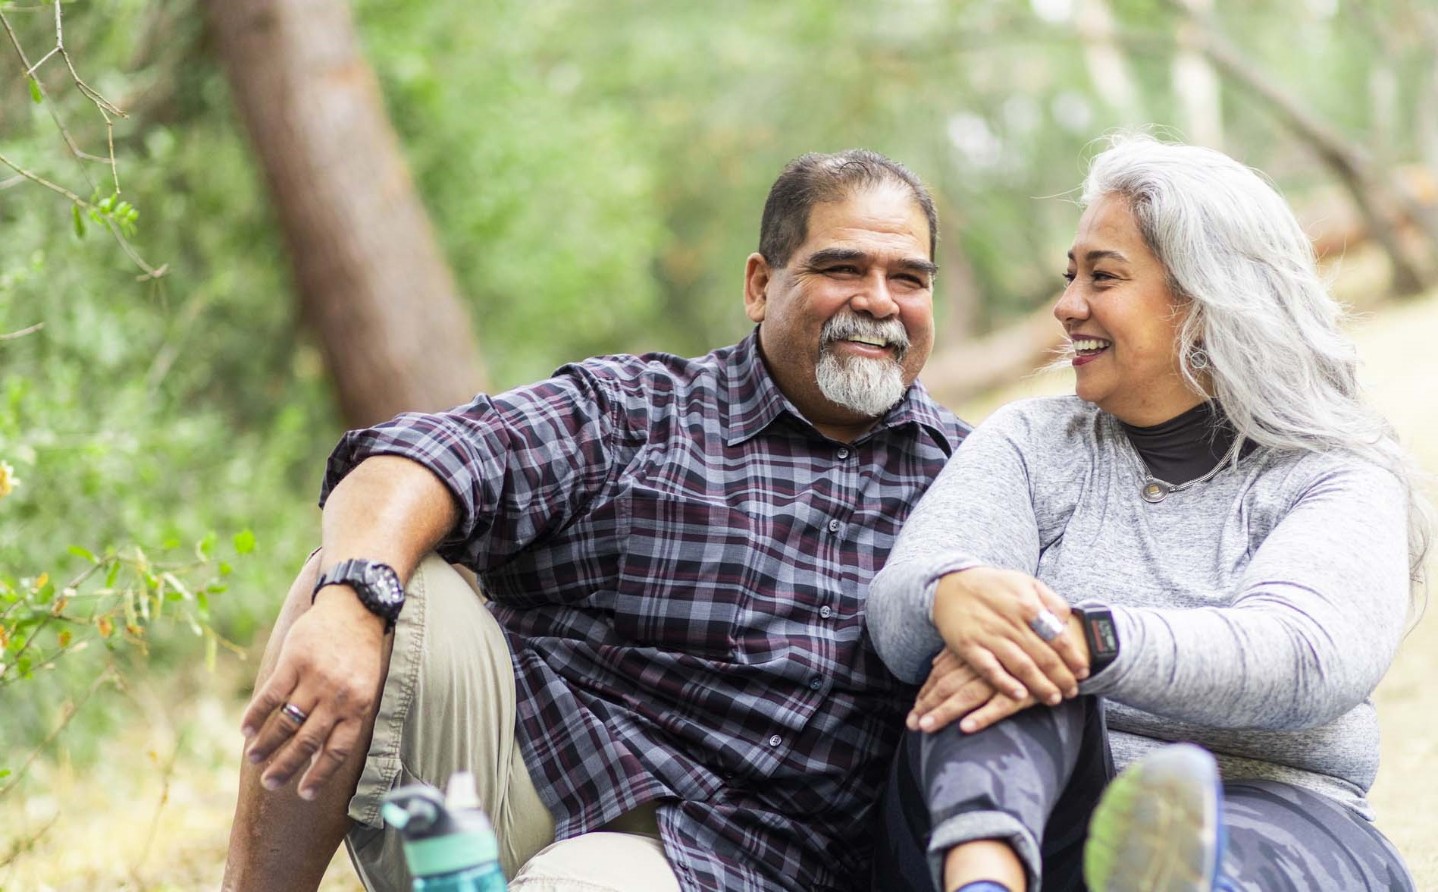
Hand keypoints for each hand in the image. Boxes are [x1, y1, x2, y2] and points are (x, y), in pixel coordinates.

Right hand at [239, 588, 386, 799]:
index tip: (303, 795)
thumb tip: (322, 754)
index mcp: (358, 706)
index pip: (337, 750)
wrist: (355, 608)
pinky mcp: (294, 662)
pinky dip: (256, 715)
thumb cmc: (359, 652)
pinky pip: (270, 696)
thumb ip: (347, 715)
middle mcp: (337, 697)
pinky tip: (246, 729)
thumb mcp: (365, 685)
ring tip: (254, 758)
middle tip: (270, 783)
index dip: (319, 775)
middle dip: (286, 766)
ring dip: (266, 744)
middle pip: (307, 742)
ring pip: (286, 722)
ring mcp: (315, 679)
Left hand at [908, 649, 1039, 734]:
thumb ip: (960, 652)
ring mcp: (1001, 676)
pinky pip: (999, 706)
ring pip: (966, 696)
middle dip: (927, 706)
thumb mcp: (987, 639)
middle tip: (912, 725)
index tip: (912, 711)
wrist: (1064, 641)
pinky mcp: (1023, 691)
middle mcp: (983, 662)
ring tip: (927, 728)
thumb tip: (934, 664)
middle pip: (947, 686)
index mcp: (973, 650)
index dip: (925, 693)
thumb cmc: (1021, 640)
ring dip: (945, 713)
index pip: (941, 674)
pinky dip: (982, 717)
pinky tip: (966, 728)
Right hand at [931, 567, 1088, 706]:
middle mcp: (1010, 621)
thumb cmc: (992, 585)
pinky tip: (1020, 696)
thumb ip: (1050, 600)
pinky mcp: (968, 646)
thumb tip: (1067, 622)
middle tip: (1072, 691)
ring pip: (1021, 666)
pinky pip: (989, 669)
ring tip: (1054, 699)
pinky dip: (1005, 684)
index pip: (1058, 637)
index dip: (1073, 657)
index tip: (1083, 671)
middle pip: (1043, 656)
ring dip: (1040, 686)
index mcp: (1027, 605)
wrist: (950, 584)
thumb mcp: (1025, 582)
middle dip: (1062, 677)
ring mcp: (988, 635)